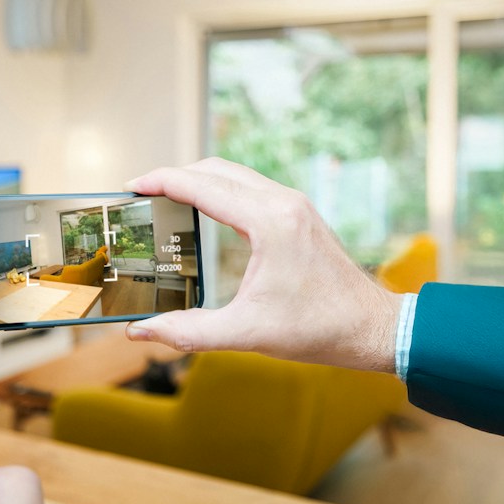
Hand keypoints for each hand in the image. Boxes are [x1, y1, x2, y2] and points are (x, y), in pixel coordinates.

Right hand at [125, 159, 401, 372]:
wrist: (373, 328)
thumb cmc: (320, 329)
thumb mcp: (247, 333)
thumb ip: (189, 331)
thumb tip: (143, 331)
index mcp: (270, 221)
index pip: (203, 185)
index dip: (162, 182)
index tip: (131, 187)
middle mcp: (283, 202)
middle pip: (216, 170)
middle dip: (175, 176)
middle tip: (140, 194)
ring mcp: (294, 205)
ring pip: (235, 176)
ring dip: (198, 180)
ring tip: (165, 199)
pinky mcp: (299, 215)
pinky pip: (251, 188)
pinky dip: (220, 191)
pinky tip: (204, 210)